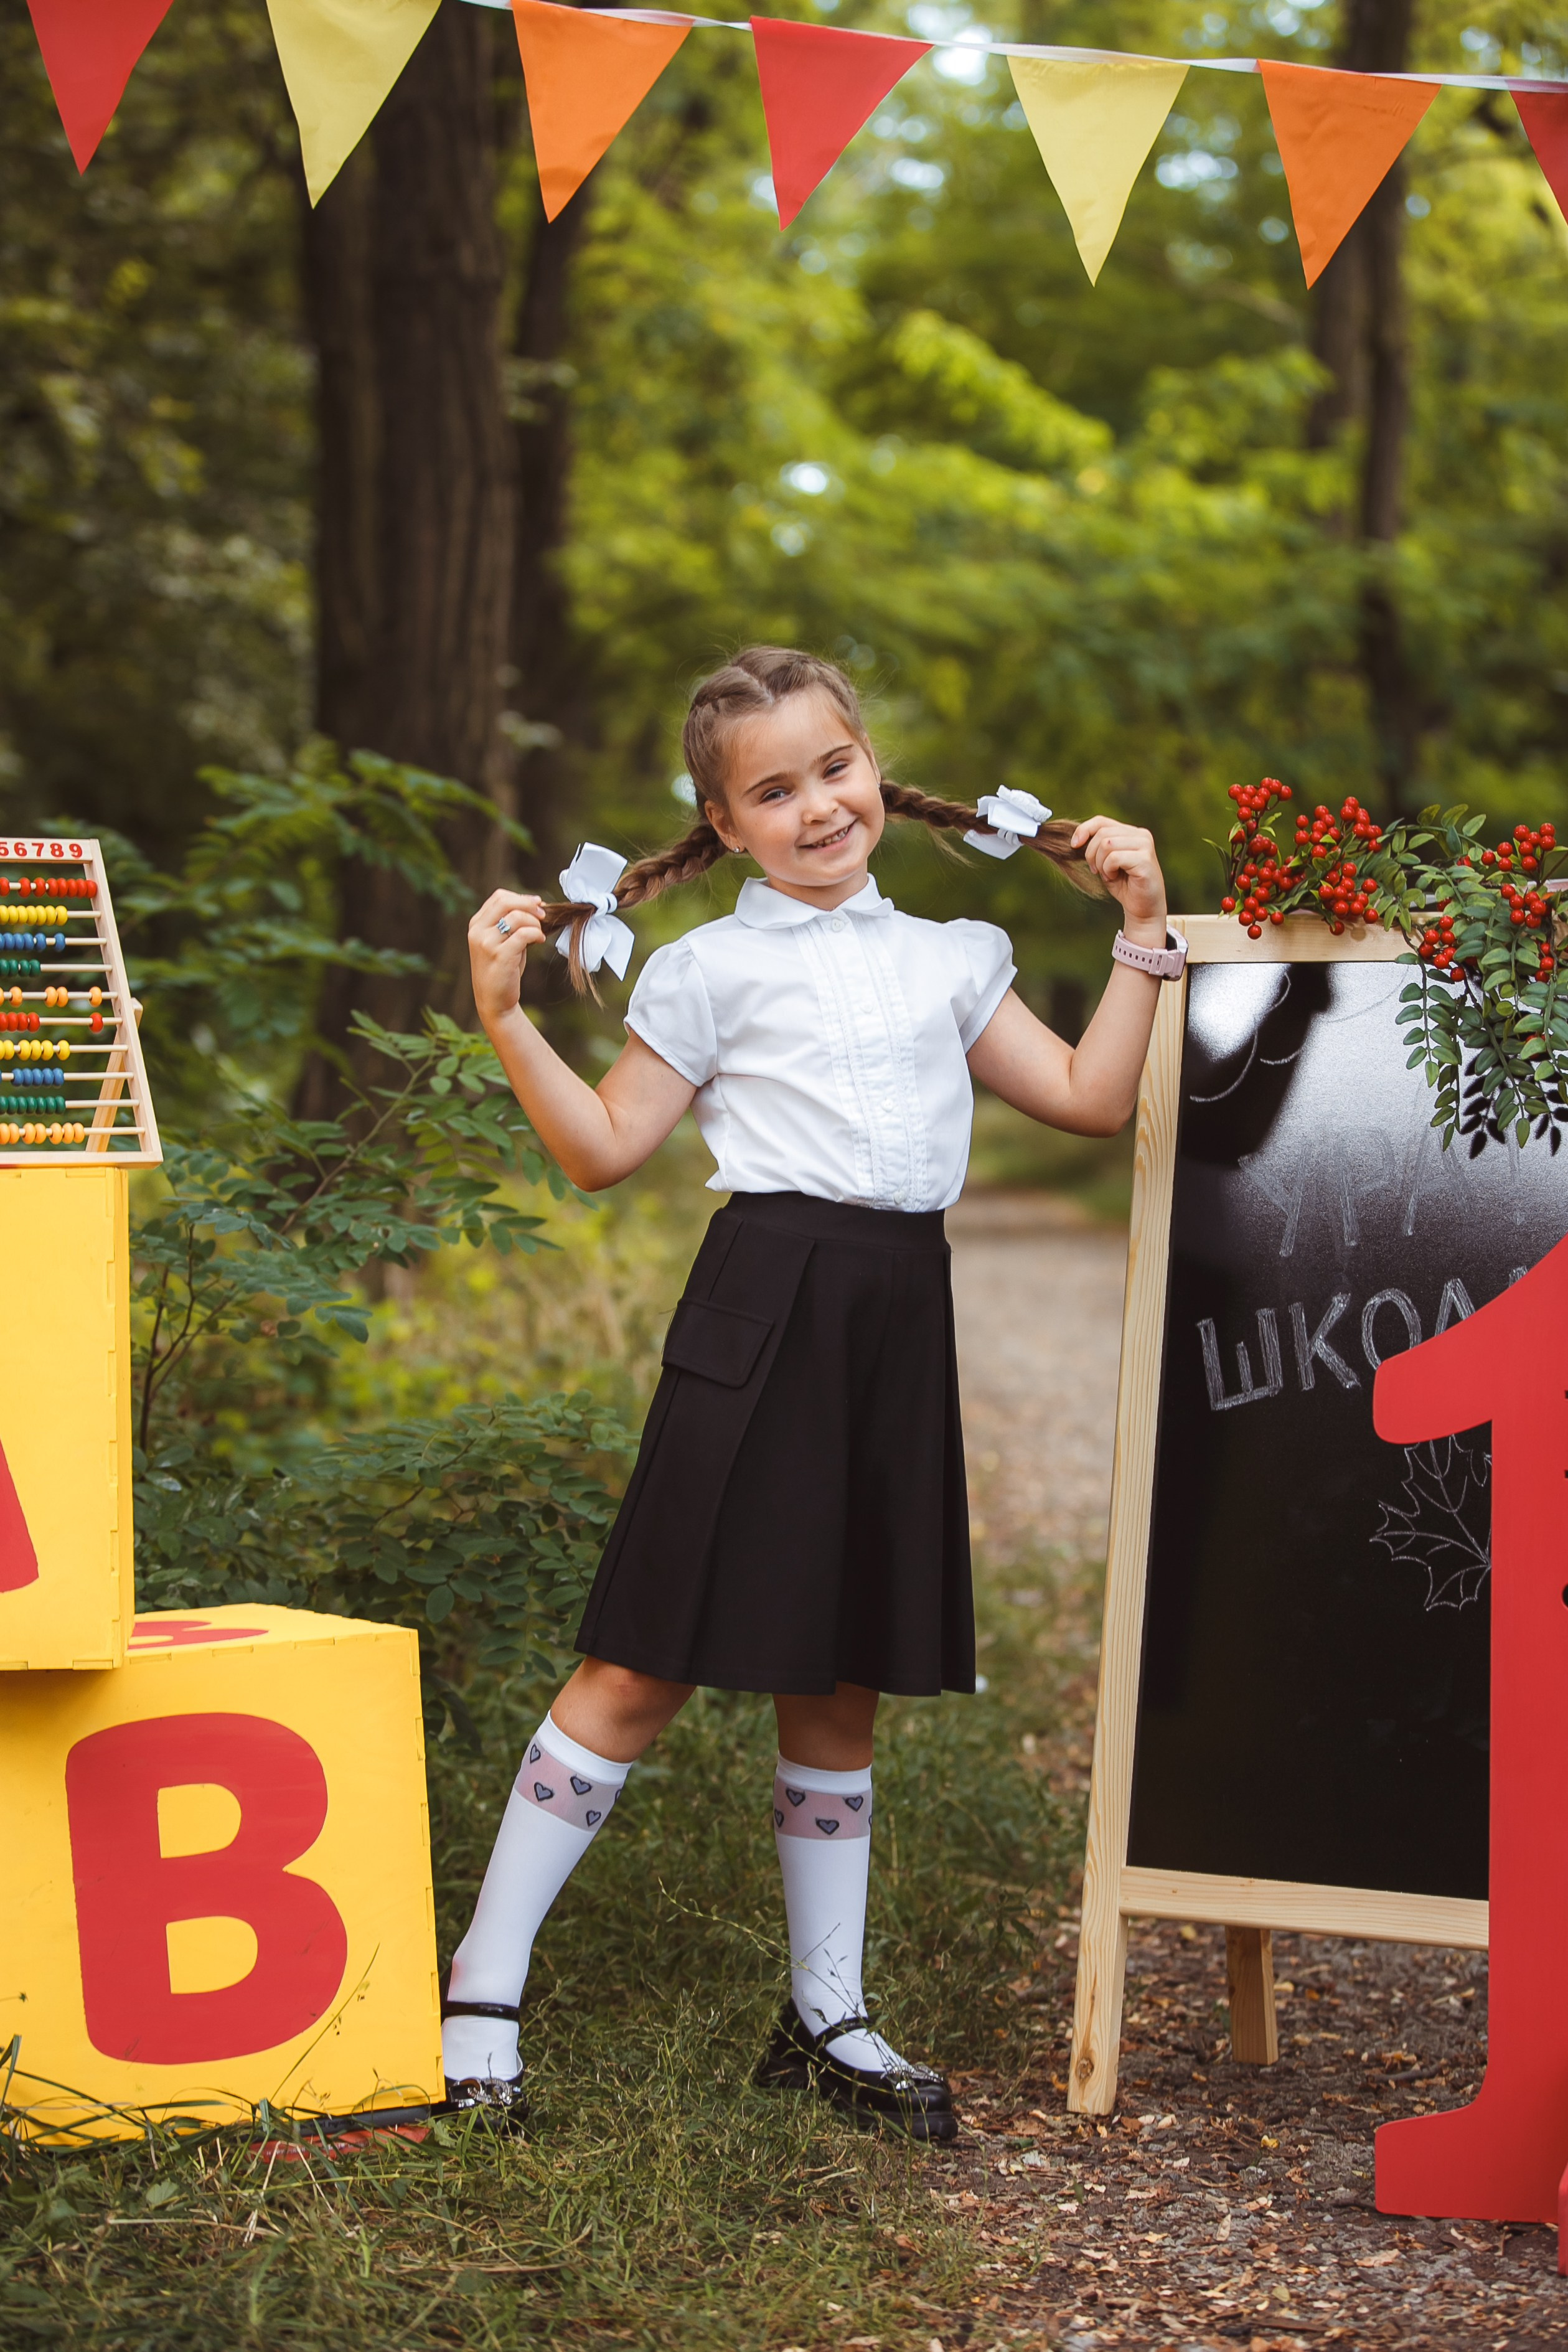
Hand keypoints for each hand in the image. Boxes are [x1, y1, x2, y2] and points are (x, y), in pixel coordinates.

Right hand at [469, 890, 545, 1028]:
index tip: (537, 904)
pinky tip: (539, 940)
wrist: (494, 1001)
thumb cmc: (502, 970)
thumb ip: (511, 923)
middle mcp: (478, 931)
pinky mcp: (500, 955)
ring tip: (539, 934)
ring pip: (516, 917)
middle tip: (543, 915)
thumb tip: (536, 904)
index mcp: (476, 924)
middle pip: (506, 901)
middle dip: (529, 905)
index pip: (499, 897)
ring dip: (534, 922)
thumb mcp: (501, 942)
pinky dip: (536, 934)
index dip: (521, 898)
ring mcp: (487, 943)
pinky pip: (523, 934)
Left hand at [1071, 817, 1167, 942]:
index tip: (1073, 845)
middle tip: (1096, 870)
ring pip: (1106, 844)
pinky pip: (1114, 858)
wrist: (1143, 908)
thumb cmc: (1125, 885)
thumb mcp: (1106, 862)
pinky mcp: (1145, 860)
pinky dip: (1108, 870)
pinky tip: (1114, 877)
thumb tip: (1076, 838)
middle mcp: (1141, 835)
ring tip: (1109, 875)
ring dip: (1100, 863)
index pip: (1101, 821)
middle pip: (1102, 833)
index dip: (1084, 830)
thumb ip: (1098, 847)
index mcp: (1132, 832)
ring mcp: (1145, 846)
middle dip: (1091, 854)